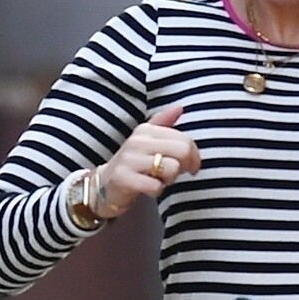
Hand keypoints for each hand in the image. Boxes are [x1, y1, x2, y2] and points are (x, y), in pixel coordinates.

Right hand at [90, 103, 200, 218]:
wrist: (103, 185)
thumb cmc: (133, 164)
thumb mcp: (147, 141)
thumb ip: (164, 124)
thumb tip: (180, 108)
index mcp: (147, 130)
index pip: (185, 140)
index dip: (194, 157)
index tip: (190, 167)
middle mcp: (138, 141)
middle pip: (183, 151)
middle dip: (185, 167)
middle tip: (173, 174)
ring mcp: (130, 159)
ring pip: (171, 168)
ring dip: (169, 180)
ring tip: (158, 179)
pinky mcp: (124, 178)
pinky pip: (155, 186)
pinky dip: (156, 191)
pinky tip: (148, 188)